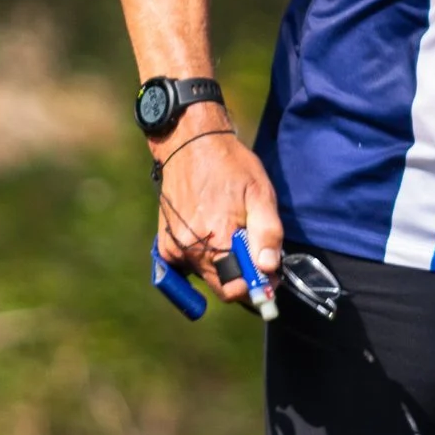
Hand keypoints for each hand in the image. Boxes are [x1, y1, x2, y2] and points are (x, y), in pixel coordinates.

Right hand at [152, 119, 285, 301]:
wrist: (191, 145)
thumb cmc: (231, 166)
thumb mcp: (260, 194)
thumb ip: (267, 234)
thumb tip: (268, 268)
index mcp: (217, 239)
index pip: (237, 290)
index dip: (257, 285)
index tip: (269, 273)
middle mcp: (191, 249)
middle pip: (222, 286)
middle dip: (242, 277)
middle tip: (255, 252)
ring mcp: (175, 248)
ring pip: (207, 277)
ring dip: (223, 266)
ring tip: (231, 232)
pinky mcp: (165, 245)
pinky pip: (188, 267)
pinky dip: (203, 259)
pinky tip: (211, 234)